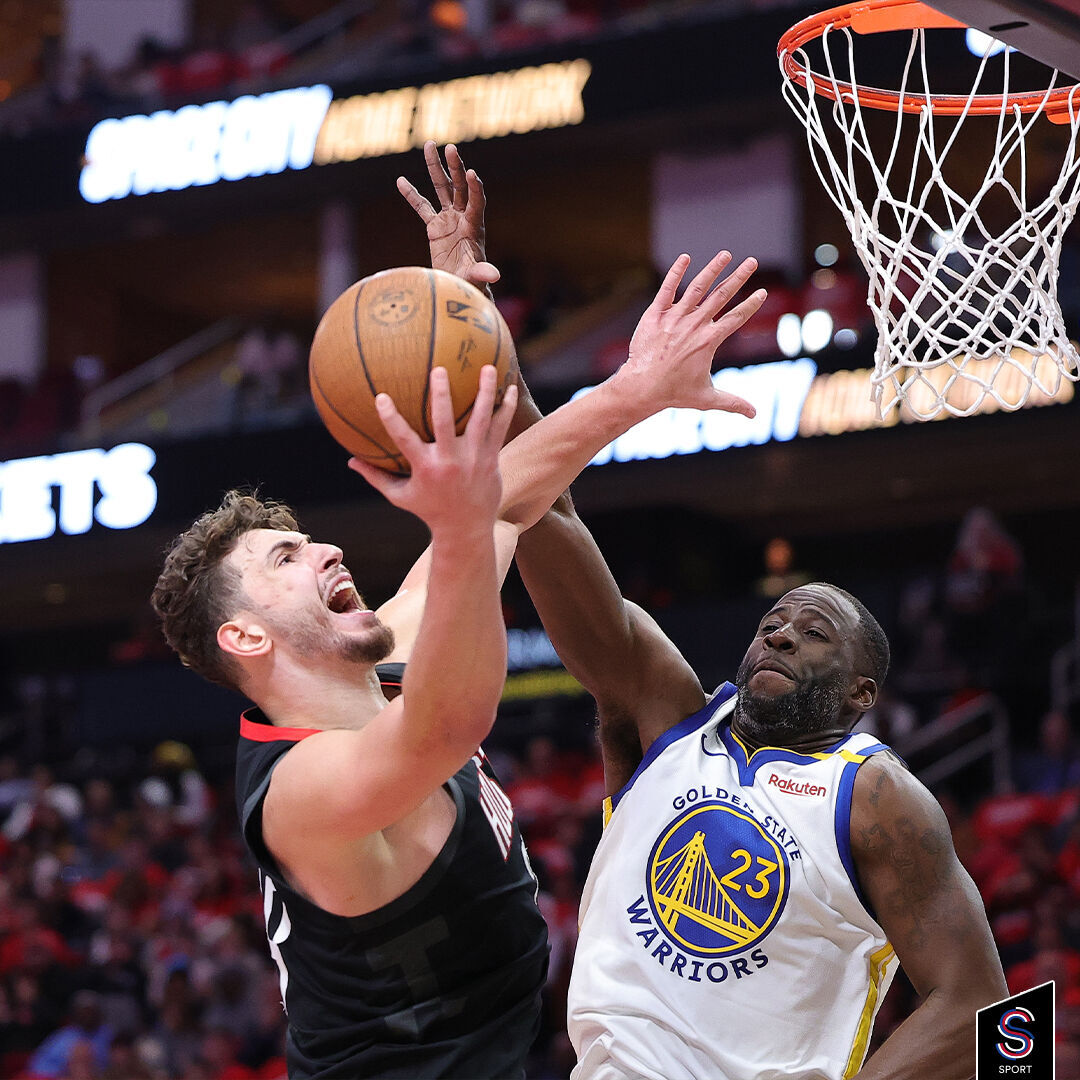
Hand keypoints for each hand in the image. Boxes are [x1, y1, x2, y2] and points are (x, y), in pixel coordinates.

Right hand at [348, 366, 517, 531]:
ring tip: (486, 367)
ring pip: (480, 420)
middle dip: (441, 395)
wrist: (466, 528)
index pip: (404, 439)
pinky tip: (510, 388)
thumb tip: (350, 461)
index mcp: (425, 468)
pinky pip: (500, 428)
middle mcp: (450, 460)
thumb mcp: (400, 497)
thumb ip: (376, 477)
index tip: (381, 397)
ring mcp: (473, 458)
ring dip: (484, 392)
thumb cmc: (429, 510)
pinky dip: (505, 408)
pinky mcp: (490, 458)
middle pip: (444, 422)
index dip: (391, 419)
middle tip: (439, 369)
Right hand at [397, 142, 500, 291]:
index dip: (474, 188)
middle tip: (450, 148)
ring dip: (435, 168)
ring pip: (442, 189)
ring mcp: (449, 220)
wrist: (458, 286)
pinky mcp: (435, 227)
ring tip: (429, 145)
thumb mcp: (475, 277)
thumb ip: (482, 272)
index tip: (471, 173)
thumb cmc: (470, 282)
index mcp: (474, 227)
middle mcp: (463, 218)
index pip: (476, 202)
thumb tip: (495, 275)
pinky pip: (422, 207)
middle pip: (459, 187)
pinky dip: (412, 195)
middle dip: (455, 168)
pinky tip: (401, 180)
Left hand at [616, 252, 766, 416]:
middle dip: (739, 277)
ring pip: (697, 287)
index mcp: (710, 341)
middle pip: (722, 295)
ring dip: (713, 269)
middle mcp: (695, 325)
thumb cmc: (674, 393)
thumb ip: (733, 402)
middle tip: (752, 261)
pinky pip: (667, 289)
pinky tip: (685, 258)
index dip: (751, 305)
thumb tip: (755, 415)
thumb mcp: (707, 398)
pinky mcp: (656, 314)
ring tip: (725, 254)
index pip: (736, 318)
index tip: (762, 293)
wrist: (642, 386)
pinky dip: (676, 273)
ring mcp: (675, 317)